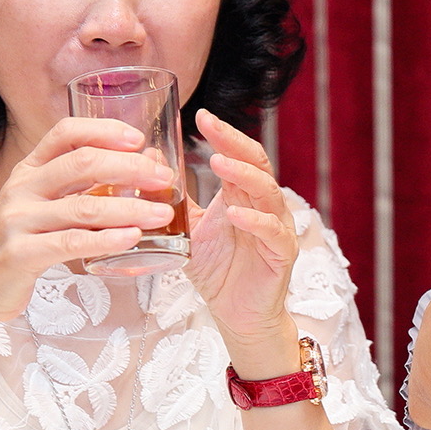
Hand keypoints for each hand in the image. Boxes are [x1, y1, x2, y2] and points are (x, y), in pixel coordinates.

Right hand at [0, 118, 179, 320]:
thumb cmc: (24, 241)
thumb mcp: (45, 204)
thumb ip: (82, 187)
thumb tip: (141, 166)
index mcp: (30, 169)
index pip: (66, 132)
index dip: (104, 130)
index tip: (139, 139)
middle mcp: (23, 188)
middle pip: (82, 163)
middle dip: (130, 167)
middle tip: (163, 178)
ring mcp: (19, 220)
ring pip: (83, 207)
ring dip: (130, 209)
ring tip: (162, 213)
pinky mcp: (22, 254)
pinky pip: (72, 243)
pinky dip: (108, 240)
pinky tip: (133, 238)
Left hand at [185, 109, 302, 354]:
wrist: (238, 314)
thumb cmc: (217, 269)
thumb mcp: (188, 228)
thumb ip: (174, 197)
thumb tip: (149, 159)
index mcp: (242, 196)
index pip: (239, 155)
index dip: (223, 135)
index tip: (200, 115)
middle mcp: (263, 206)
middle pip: (256, 164)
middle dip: (234, 142)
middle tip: (210, 125)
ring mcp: (276, 228)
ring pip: (268, 193)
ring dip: (244, 176)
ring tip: (220, 163)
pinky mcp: (282, 254)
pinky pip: (273, 232)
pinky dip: (255, 221)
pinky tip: (236, 214)